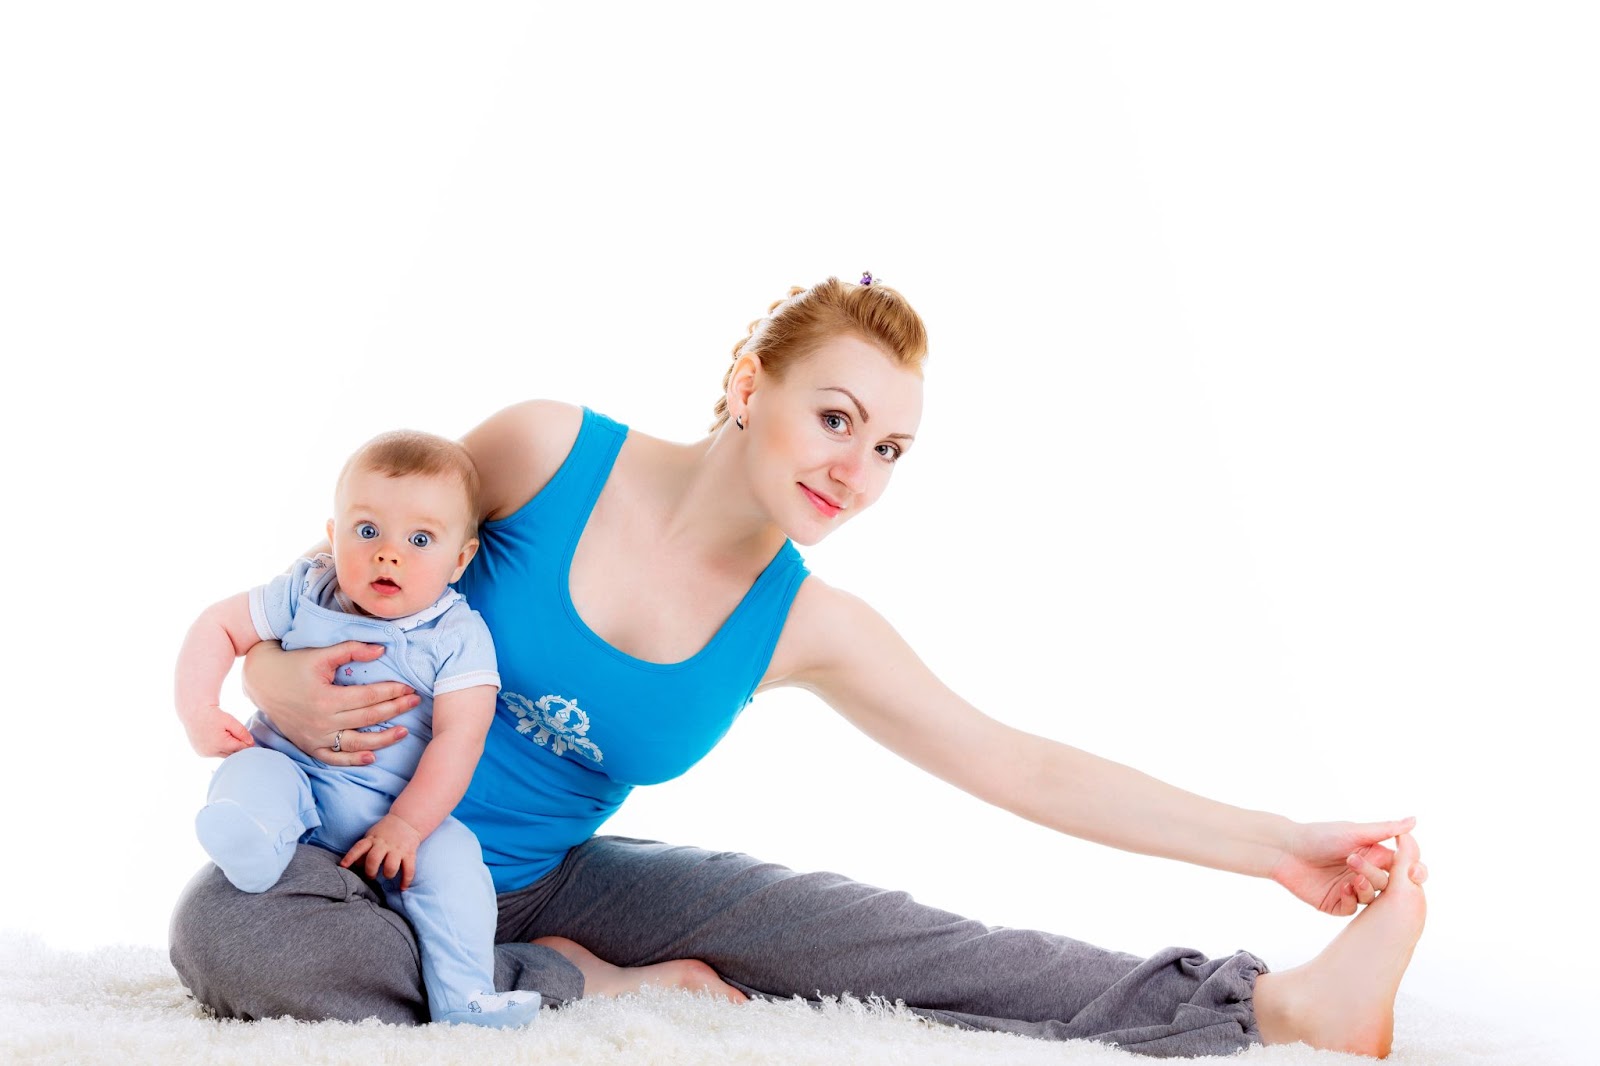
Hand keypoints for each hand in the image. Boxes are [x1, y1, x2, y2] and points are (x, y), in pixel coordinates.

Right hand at [182, 706, 255, 756]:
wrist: (194, 712)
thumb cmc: (213, 714)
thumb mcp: (230, 721)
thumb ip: (242, 732)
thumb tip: (251, 743)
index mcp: (220, 744)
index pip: (240, 749)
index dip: (247, 744)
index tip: (250, 740)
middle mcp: (211, 752)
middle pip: (232, 754)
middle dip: (237, 747)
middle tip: (239, 737)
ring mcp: (205, 754)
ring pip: (224, 755)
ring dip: (229, 749)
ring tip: (227, 737)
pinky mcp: (201, 753)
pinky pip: (215, 754)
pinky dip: (219, 750)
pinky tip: (219, 740)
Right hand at [241, 641, 418, 766]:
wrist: (261, 681)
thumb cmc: (294, 664)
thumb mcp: (322, 654)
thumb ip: (352, 650)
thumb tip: (382, 650)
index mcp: (326, 698)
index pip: (369, 697)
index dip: (392, 692)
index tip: (409, 687)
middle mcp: (322, 721)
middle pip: (368, 718)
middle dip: (395, 709)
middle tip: (415, 702)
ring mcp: (315, 738)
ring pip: (356, 743)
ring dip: (383, 739)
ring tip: (403, 731)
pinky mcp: (309, 746)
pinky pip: (334, 759)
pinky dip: (353, 760)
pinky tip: (372, 757)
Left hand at [340, 813, 422, 890]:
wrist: (407, 820)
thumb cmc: (385, 831)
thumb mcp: (372, 835)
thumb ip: (364, 849)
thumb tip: (357, 865)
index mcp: (373, 839)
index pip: (359, 848)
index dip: (350, 857)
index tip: (343, 866)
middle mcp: (384, 844)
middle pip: (374, 859)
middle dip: (370, 871)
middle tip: (372, 876)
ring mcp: (398, 849)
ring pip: (391, 866)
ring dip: (388, 874)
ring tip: (387, 875)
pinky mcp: (410, 854)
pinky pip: (409, 869)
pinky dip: (406, 881)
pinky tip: (402, 887)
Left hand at [1270, 817, 1425, 914]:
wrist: (1286, 850)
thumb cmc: (1319, 835)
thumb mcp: (1354, 831)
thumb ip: (1385, 829)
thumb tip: (1415, 820)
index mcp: (1374, 856)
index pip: (1402, 868)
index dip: (1411, 872)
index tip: (1413, 873)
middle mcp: (1366, 874)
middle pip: (1388, 885)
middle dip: (1376, 877)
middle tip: (1354, 865)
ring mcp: (1352, 890)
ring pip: (1374, 900)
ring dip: (1365, 890)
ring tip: (1350, 880)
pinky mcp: (1338, 903)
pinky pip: (1353, 909)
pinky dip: (1351, 900)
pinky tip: (1340, 888)